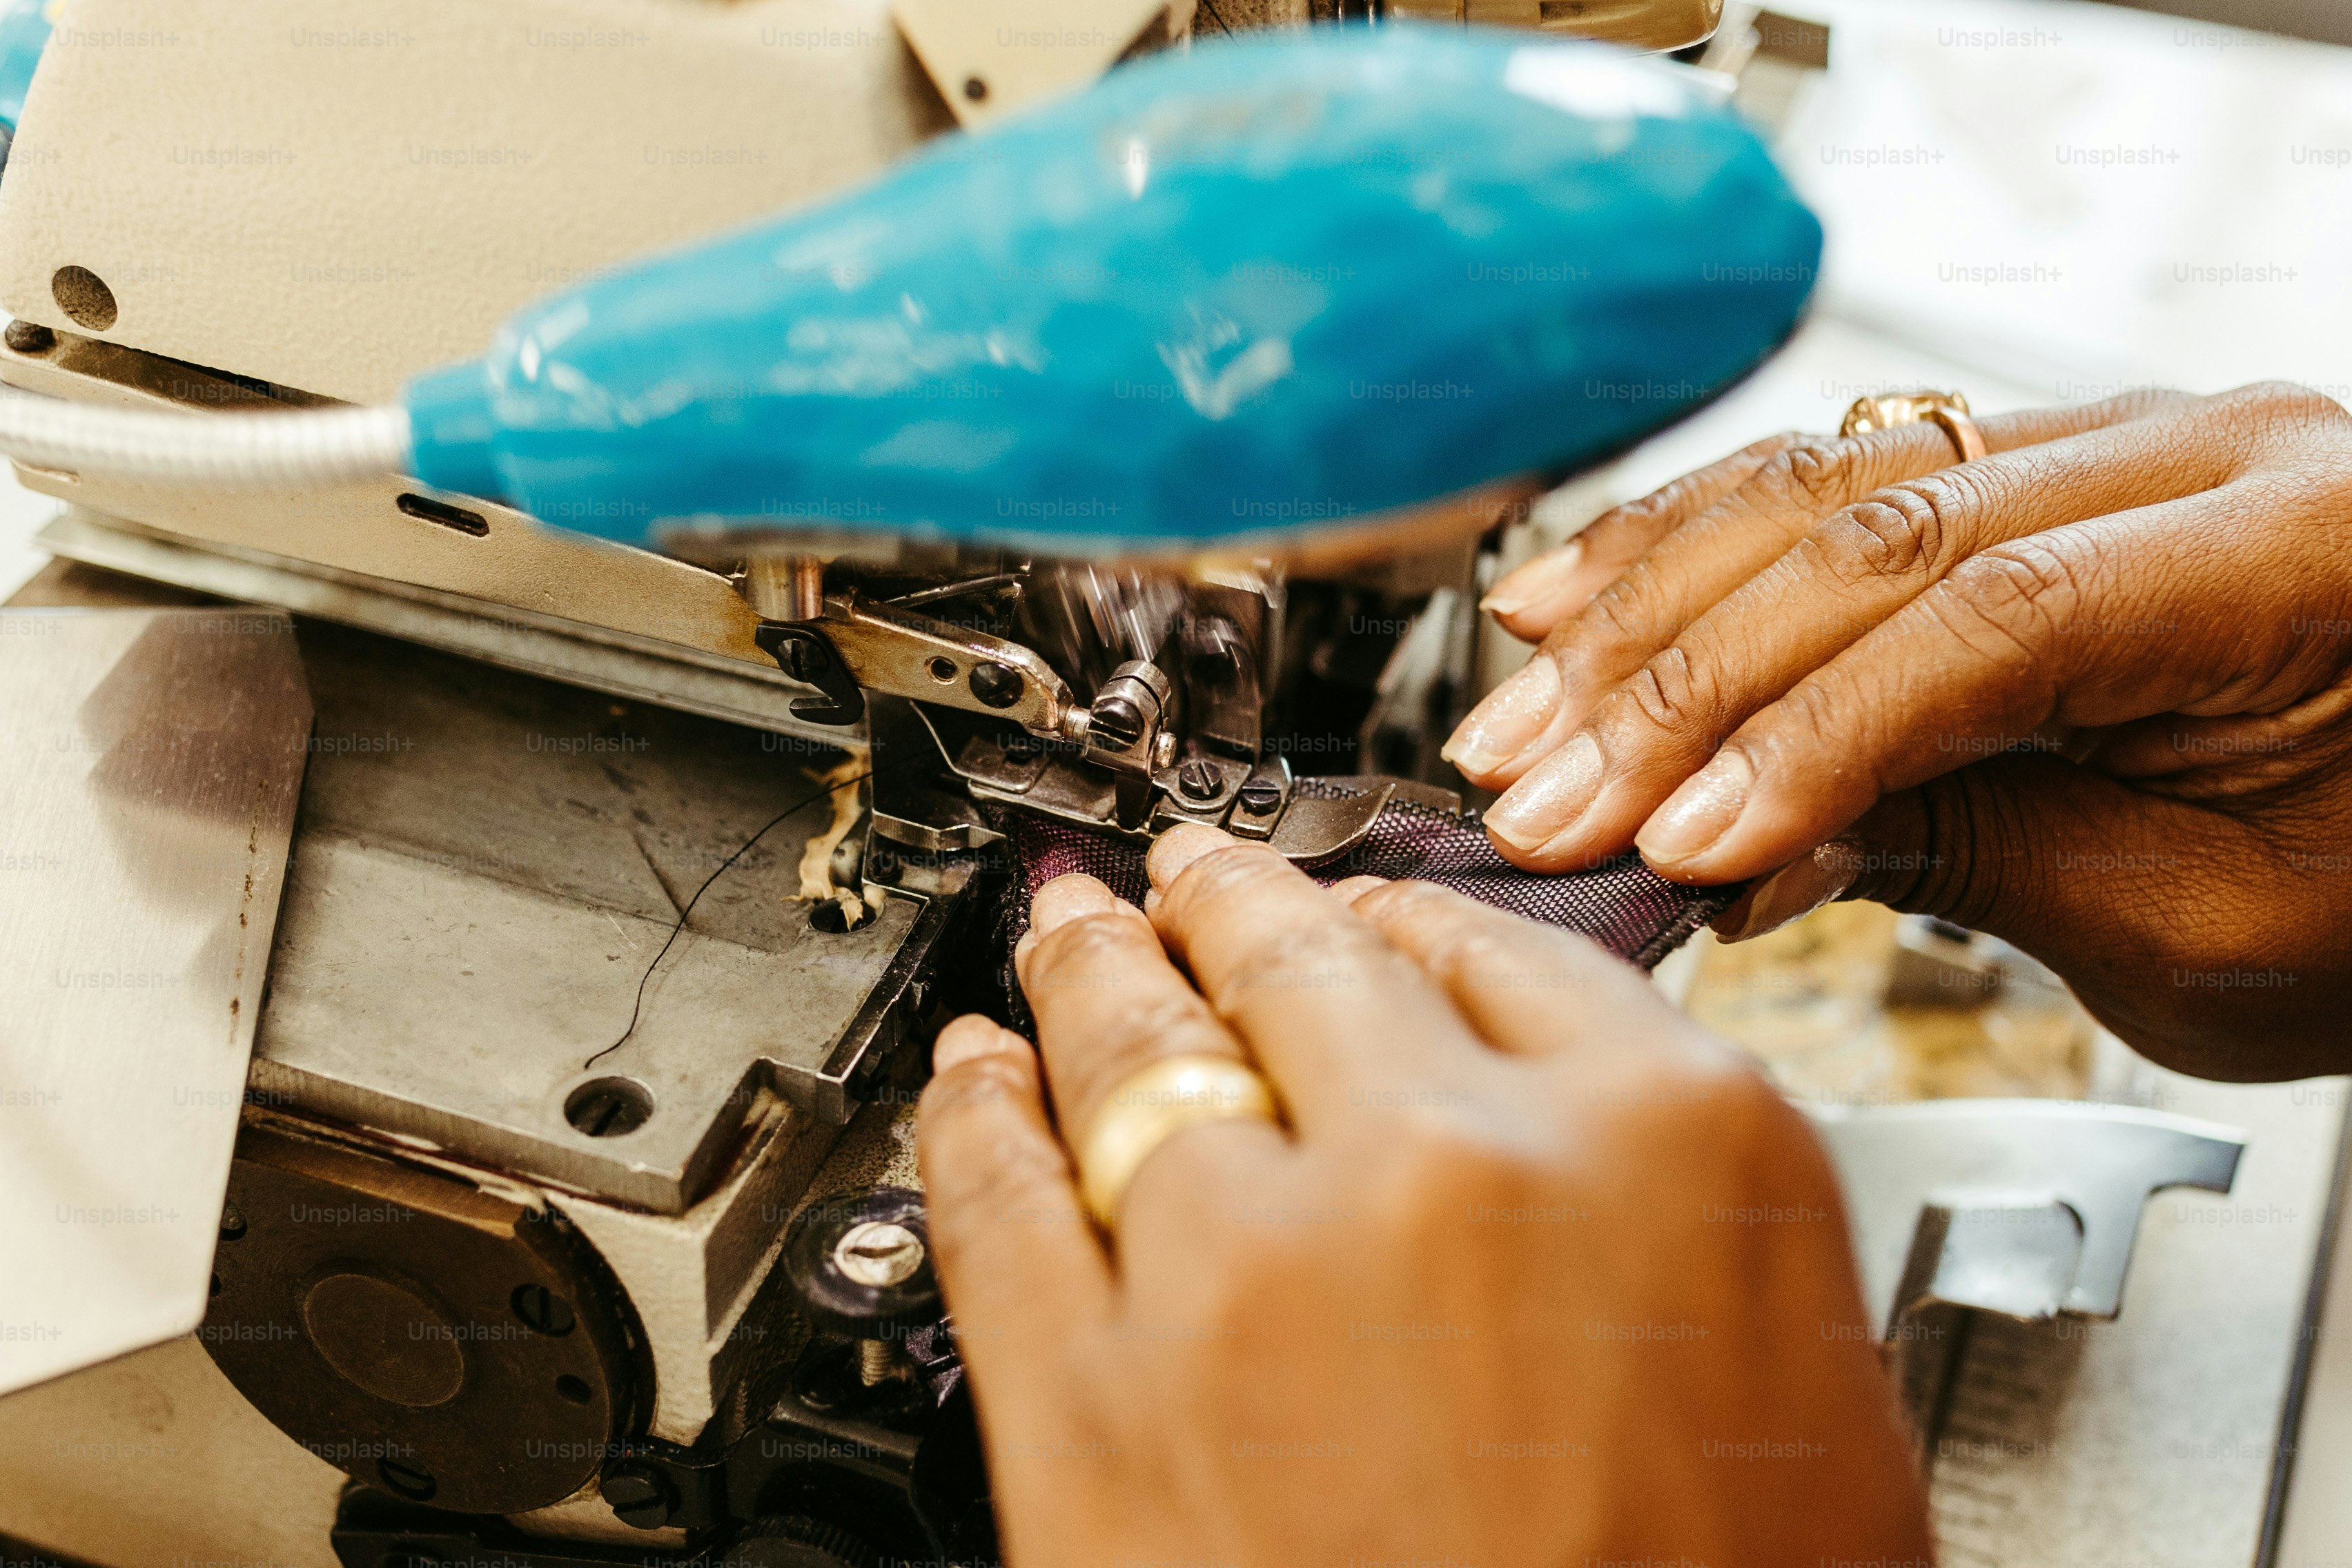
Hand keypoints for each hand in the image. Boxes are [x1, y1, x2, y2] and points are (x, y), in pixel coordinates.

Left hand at [917, 826, 1927, 1567]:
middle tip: (1194, 875)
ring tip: (1070, 930)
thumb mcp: (1791, 1396)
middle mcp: (1452, 1170)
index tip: (1369, 916)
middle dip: (1237, 905)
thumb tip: (1565, 1126)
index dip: (1411, 923)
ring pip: (1134, 1046)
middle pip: (1302, 966)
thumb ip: (1665, 1212)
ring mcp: (1249, 1272)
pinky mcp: (1085, 1404)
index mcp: (1665, 1147)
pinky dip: (970, 1115)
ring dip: (1091, 972)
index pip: (1501, 954)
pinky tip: (967, 1076)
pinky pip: (999, 1196)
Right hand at [1444, 384, 2351, 1077]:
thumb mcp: (2213, 926)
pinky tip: (1580, 592)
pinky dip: (1693, 543)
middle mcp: (2197, 454)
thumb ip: (1984, 853)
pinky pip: (1834, 478)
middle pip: (1875, 537)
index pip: (1991, 624)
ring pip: (1822, 489)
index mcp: (2294, 555)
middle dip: (1680, 682)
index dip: (1808, 737)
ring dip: (1647, 611)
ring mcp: (2105, 444)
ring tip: (1522, 715)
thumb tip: (1750, 844)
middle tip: (1544, 794)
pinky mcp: (2029, 470)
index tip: (1679, 845)